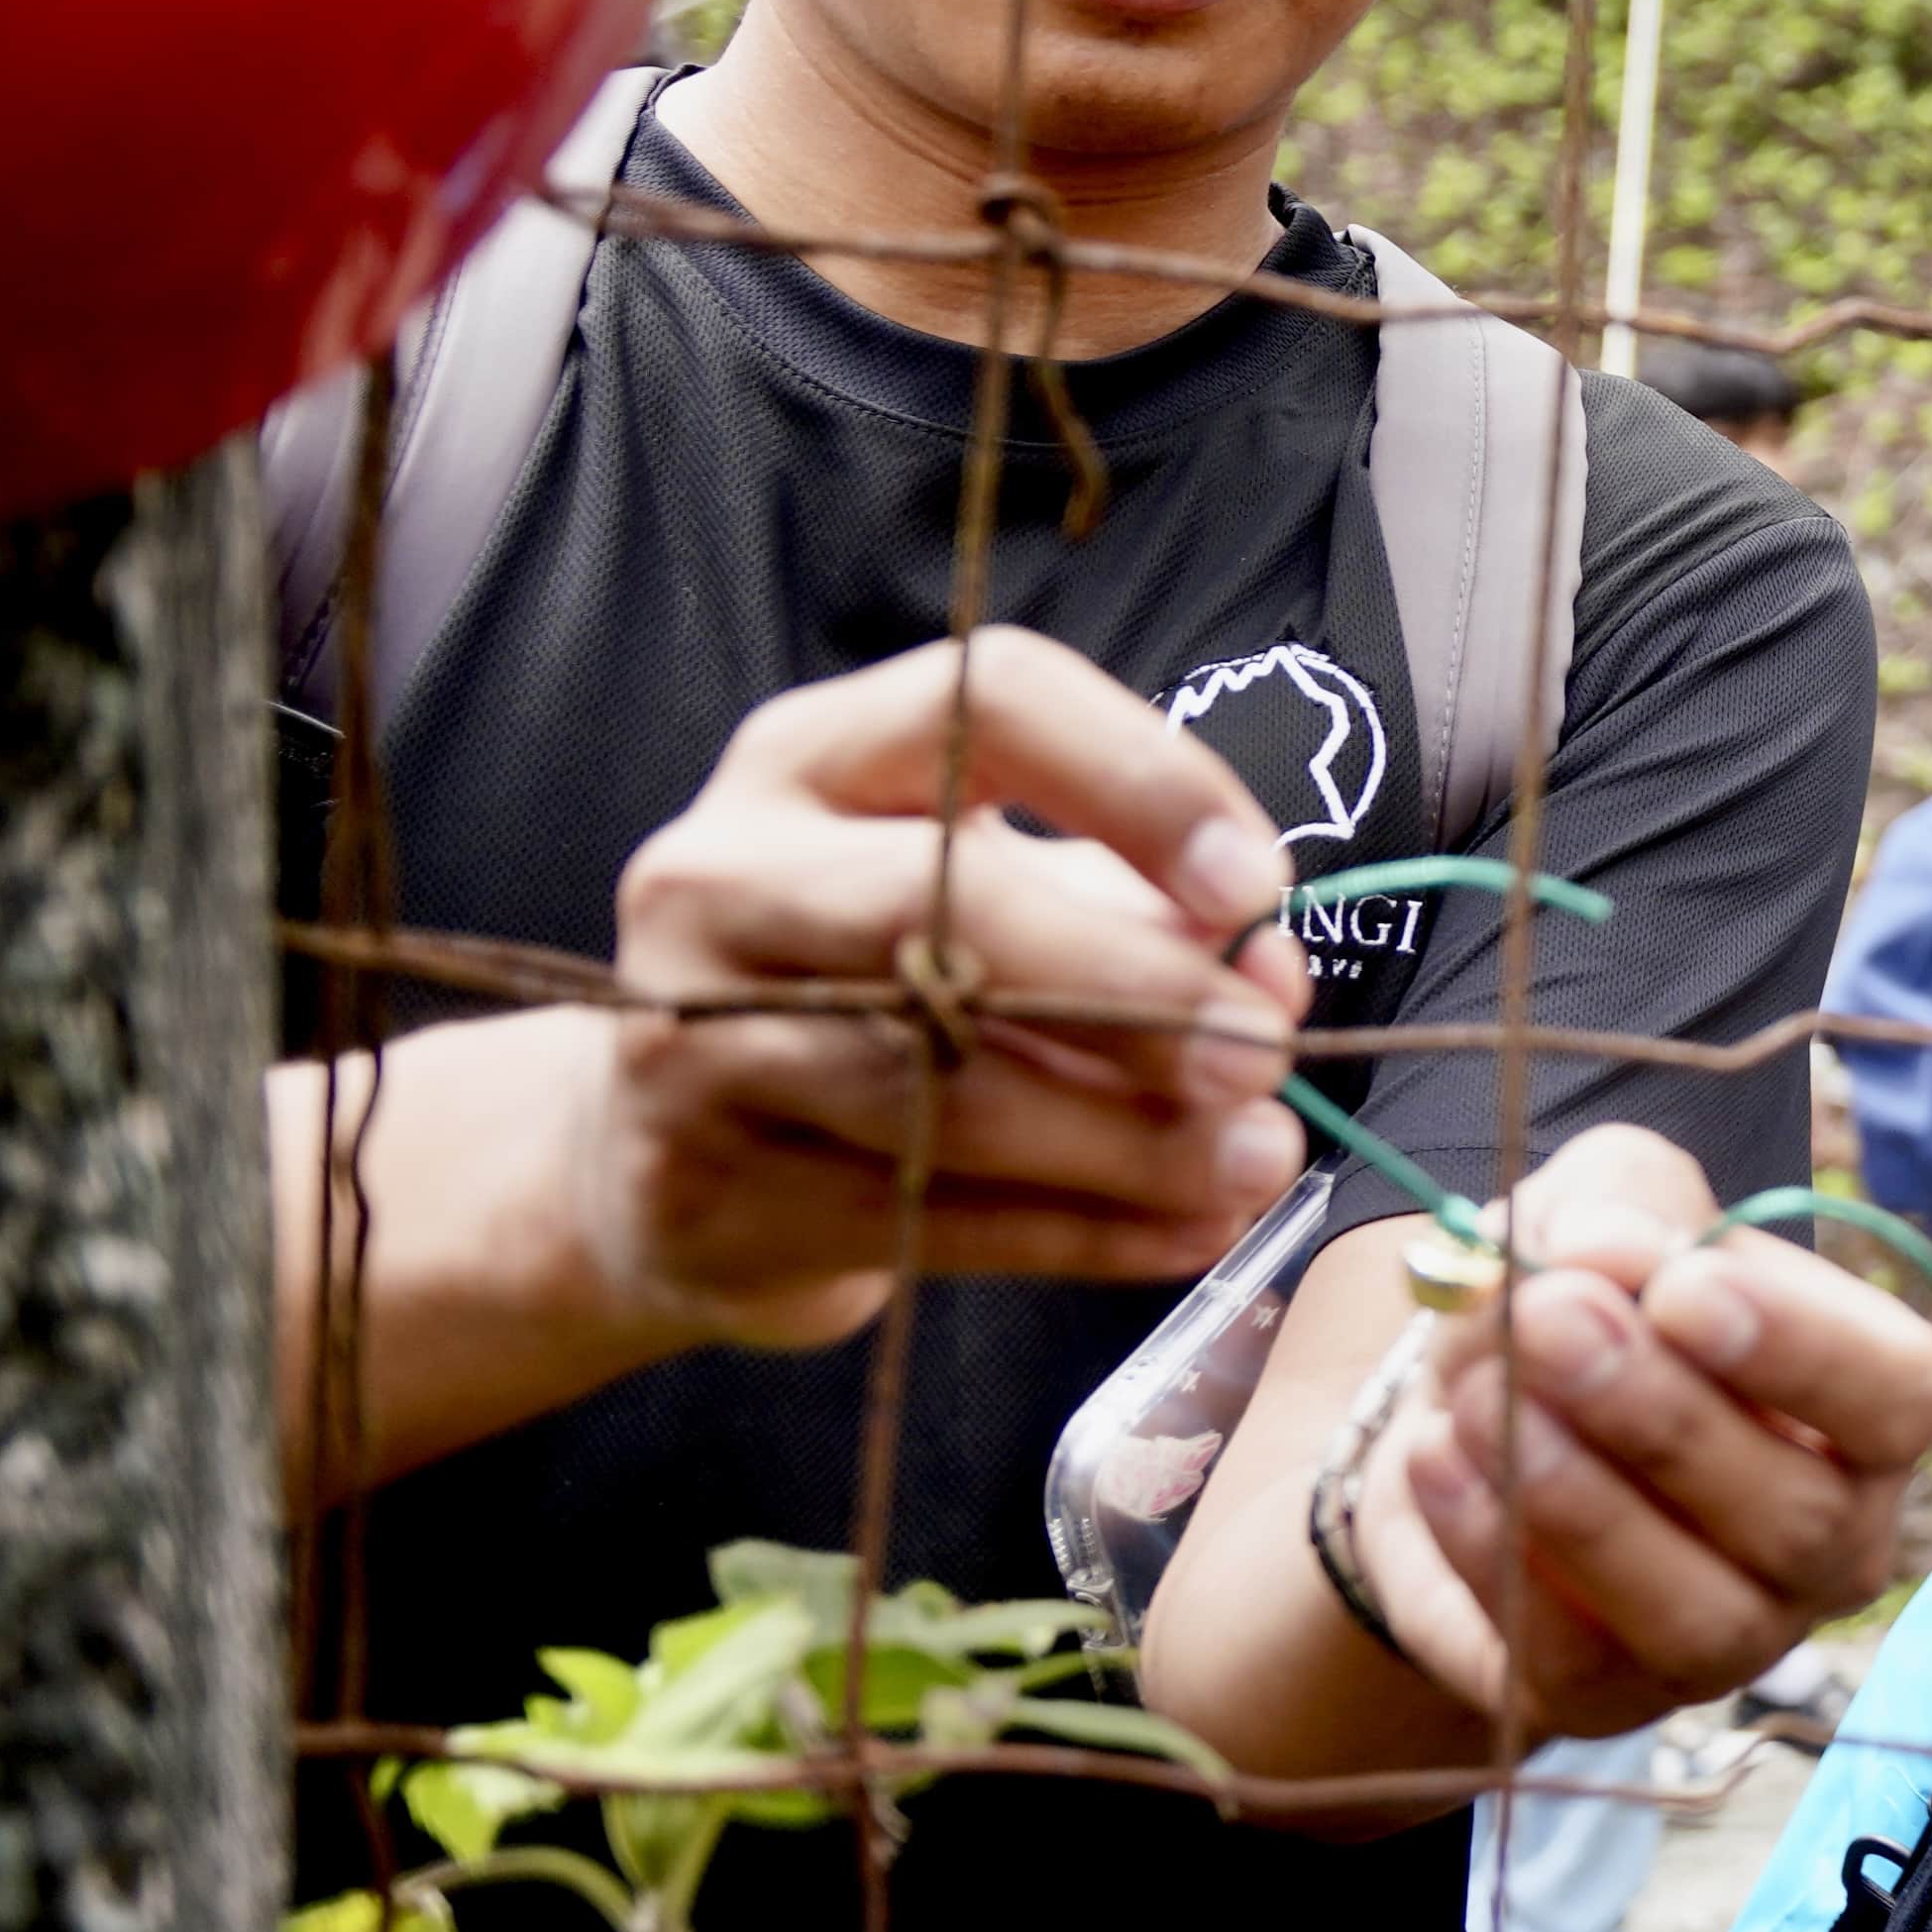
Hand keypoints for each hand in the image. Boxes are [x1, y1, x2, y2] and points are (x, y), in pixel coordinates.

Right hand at [583, 633, 1309, 1339]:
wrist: (660, 1155)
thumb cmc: (877, 987)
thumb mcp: (998, 900)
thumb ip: (1141, 912)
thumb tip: (1271, 977)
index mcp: (811, 759)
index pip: (989, 700)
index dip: (1143, 782)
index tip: (1258, 886)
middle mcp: (721, 874)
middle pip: (934, 903)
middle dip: (1128, 983)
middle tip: (1267, 1049)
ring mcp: (687, 1033)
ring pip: (931, 1088)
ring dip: (1128, 1137)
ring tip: (1261, 1156)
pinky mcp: (697, 1189)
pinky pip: (922, 1216)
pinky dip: (1082, 1231)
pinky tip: (1191, 1228)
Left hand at [1350, 1129, 1931, 1737]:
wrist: (1460, 1416)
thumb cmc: (1580, 1304)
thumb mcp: (1602, 1208)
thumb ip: (1621, 1205)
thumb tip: (1598, 1250)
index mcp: (1868, 1414)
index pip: (1903, 1399)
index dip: (1807, 1351)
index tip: (1684, 1285)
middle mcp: (1830, 1545)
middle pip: (1799, 1515)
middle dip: (1664, 1417)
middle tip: (1549, 1320)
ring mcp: (1733, 1639)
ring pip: (1699, 1614)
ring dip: (1581, 1505)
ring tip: (1475, 1398)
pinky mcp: (1611, 1699)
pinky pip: (1570, 1659)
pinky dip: (1494, 1554)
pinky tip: (1433, 1461)